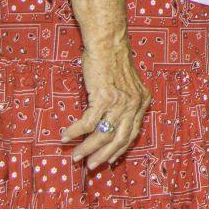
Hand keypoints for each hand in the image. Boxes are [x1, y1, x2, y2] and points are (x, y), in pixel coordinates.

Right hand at [60, 41, 150, 170]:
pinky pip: (87, 123)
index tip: (109, 160)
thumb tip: (110, 124)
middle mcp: (134, 104)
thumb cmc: (113, 61)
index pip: (133, 134)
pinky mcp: (104, 98)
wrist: (108, 42)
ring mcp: (120, 102)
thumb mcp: (126, 85)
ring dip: (87, 148)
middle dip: (103, 155)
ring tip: (75, 156)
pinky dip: (75, 132)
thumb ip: (124, 103)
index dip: (120, 149)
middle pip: (119, 139)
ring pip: (103, 135)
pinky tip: (66, 136)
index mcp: (142, 101)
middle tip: (91, 165)